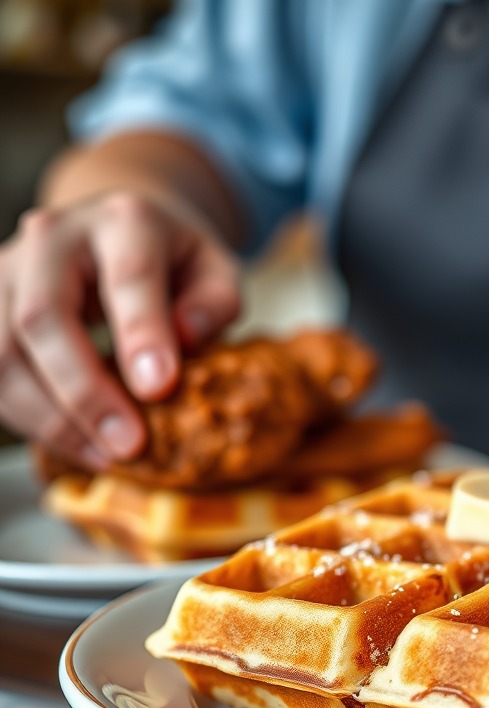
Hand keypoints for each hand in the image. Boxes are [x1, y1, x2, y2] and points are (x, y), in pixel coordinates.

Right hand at [0, 191, 239, 468]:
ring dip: (50, 416)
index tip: (160, 389)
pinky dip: (30, 418)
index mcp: (124, 221)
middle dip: (84, 390)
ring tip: (106, 456)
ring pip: (1, 351)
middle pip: (43, 315)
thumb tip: (185, 338)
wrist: (121, 233)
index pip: (127, 276)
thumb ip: (214, 303)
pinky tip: (78, 445)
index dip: (141, 334)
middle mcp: (53, 236)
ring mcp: (8, 270)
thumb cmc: (177, 263)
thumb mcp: (217, 271)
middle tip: (129, 444)